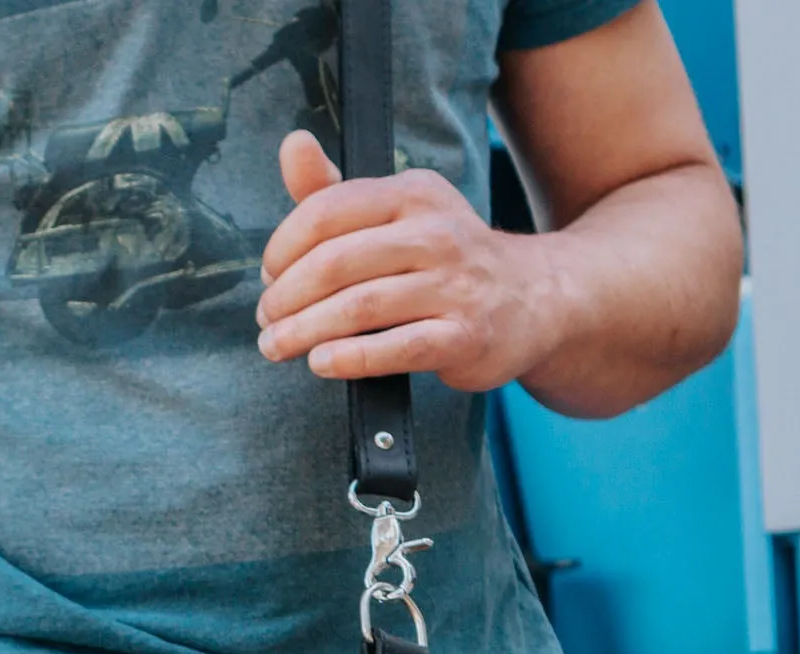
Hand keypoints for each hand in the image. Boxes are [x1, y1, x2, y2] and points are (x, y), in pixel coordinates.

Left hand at [254, 130, 572, 393]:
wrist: (533, 298)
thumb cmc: (444, 260)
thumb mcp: (397, 213)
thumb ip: (334, 191)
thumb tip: (291, 145)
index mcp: (413, 194)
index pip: (327, 212)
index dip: (283, 248)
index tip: (268, 276)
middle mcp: (437, 233)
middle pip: (335, 263)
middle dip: (286, 297)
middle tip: (266, 321)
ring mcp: (455, 286)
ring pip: (359, 307)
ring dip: (304, 331)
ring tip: (277, 346)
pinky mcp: (465, 337)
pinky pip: (396, 349)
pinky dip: (349, 359)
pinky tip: (321, 363)